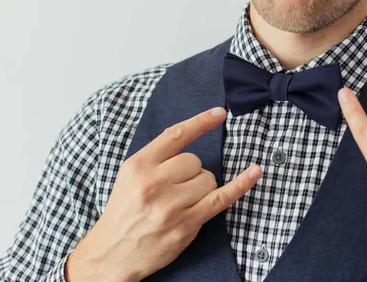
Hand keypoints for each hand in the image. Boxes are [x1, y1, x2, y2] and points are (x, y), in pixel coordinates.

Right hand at [65, 107, 261, 281]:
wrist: (111, 254)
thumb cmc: (125, 211)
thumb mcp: (129, 177)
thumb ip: (157, 158)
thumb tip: (193, 134)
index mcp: (138, 165)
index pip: (176, 135)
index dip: (201, 122)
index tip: (221, 113)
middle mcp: (153, 183)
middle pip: (195, 161)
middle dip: (191, 173)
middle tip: (174, 190)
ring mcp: (171, 205)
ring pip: (208, 180)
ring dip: (202, 189)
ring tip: (180, 203)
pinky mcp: (186, 224)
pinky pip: (221, 198)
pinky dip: (241, 185)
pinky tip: (255, 172)